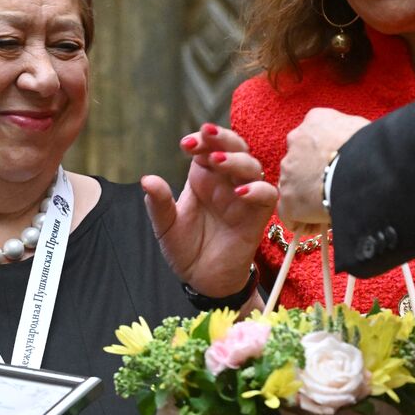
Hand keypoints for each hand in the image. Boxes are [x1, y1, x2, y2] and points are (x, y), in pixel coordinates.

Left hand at [143, 123, 274, 298]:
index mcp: (203, 177)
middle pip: (234, 148)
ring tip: (217, 162)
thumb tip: (147, 179)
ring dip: (236, 160)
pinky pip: (267, 195)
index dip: (201, 140)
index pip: (207, 148)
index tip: (186, 144)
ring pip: (252, 166)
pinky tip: (240, 191)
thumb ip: (159, 204)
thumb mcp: (166, 227)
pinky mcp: (257, 216)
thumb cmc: (185, 248)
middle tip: (206, 135)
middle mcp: (225, 182)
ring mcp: (243, 197)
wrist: (202, 279)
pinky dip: (257, 189)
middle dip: (222, 138)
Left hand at [277, 108, 369, 226]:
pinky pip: (289, 212)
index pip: (314, 137)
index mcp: (315, 120)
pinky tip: (318, 223)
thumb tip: (356, 144)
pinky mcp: (287, 198)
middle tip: (333, 186)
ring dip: (306, 195)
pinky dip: (301, 219)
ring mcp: (288, 170)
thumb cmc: (373, 147)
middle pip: (300, 160)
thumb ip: (349, 133)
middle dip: (312, 174)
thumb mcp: (362, 128)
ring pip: (292, 185)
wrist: (365, 170)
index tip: (335, 166)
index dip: (324, 154)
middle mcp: (295, 140)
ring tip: (328, 206)